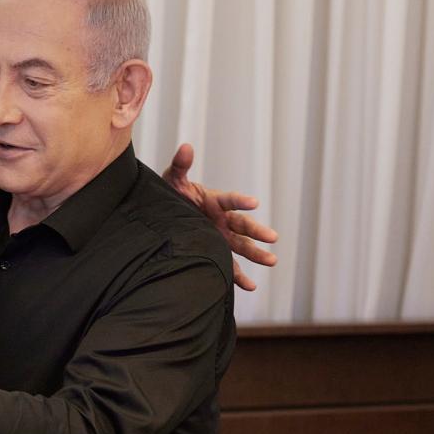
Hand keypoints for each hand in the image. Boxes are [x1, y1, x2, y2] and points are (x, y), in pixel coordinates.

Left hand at [162, 143, 278, 290]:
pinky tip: (251, 286)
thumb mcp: (173, 180)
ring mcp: (220, 237)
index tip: (254, 203)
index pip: (230, 200)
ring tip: (272, 261)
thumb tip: (185, 147)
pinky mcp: (215, 252)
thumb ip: (180, 166)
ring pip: (242, 246)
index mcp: (214, 201)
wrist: (161, 216)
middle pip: (242, 225)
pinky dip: (240, 277)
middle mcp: (221, 220)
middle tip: (272, 237)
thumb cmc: (170, 195)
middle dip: (257, 231)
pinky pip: (230, 266)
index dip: (241, 201)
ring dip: (257, 254)